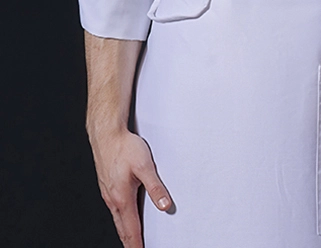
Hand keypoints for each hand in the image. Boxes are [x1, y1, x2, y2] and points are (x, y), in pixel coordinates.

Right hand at [88, 129, 171, 247]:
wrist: (107, 134)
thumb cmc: (125, 147)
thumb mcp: (145, 166)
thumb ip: (156, 187)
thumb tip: (164, 206)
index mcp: (122, 198)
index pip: (131, 228)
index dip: (136, 244)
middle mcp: (112, 199)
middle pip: (122, 228)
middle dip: (130, 242)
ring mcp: (108, 193)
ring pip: (117, 219)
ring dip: (125, 231)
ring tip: (132, 240)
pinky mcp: (108, 186)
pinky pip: (115, 209)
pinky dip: (121, 219)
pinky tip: (125, 217)